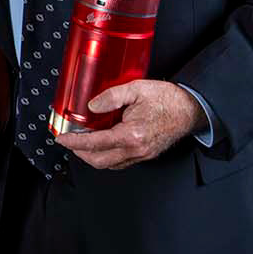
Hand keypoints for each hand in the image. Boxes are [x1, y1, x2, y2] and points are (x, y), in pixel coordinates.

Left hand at [55, 79, 207, 169]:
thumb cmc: (168, 99)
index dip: (74, 142)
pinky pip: (121, 162)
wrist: (191, 109)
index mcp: (132, 134)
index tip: (61, 138)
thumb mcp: (136, 89)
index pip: (95, 143)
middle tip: (68, 141)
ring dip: (92, 156)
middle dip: (79, 153)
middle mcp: (137, 149)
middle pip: (99, 161)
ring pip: (110, 164)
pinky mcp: (146, 154)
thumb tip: (91, 107)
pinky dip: (106, 156)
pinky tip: (101, 144)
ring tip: (81, 143)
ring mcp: (142, 154)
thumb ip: (111, 97)